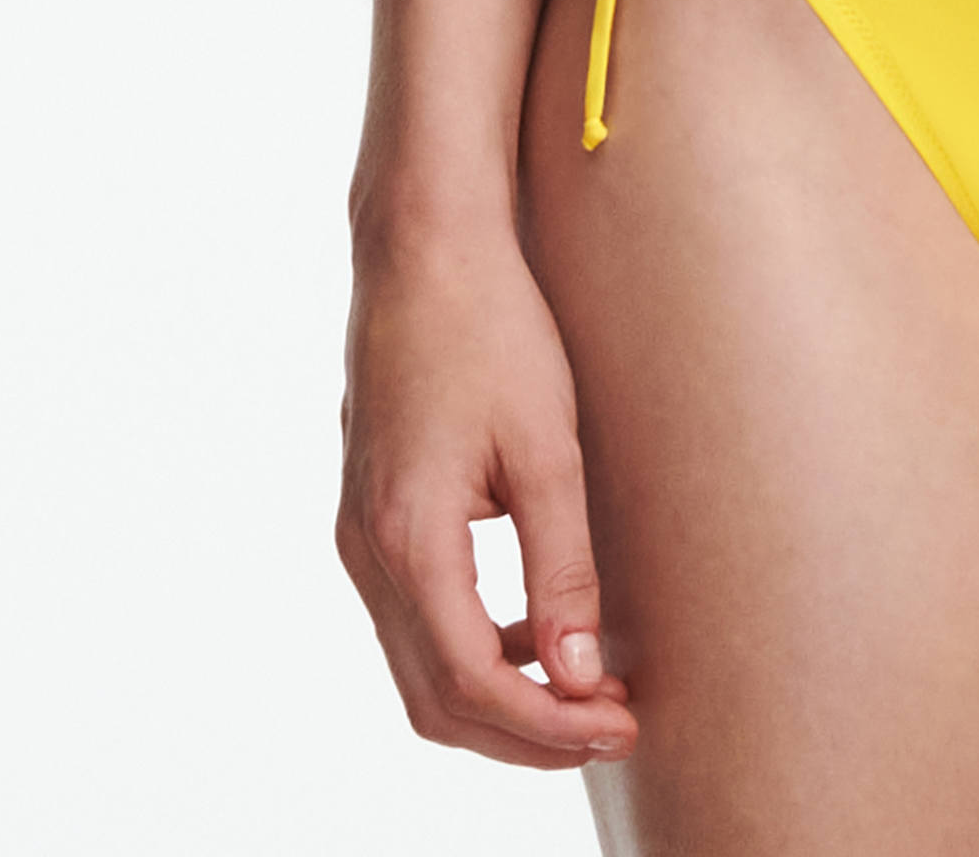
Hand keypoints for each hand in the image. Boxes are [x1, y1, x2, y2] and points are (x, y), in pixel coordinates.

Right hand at [338, 218, 639, 770]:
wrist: (423, 245)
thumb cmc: (491, 327)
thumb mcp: (545, 445)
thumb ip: (563, 567)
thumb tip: (580, 679)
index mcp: (407, 537)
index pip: (472, 684)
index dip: (548, 725)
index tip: (622, 721)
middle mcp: (366, 550)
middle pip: (435, 700)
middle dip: (524, 733)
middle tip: (612, 722)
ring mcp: (357, 535)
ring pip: (419, 668)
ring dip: (499, 697)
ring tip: (586, 687)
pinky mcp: (368, 515)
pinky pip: (414, 619)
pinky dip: (473, 648)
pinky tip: (538, 629)